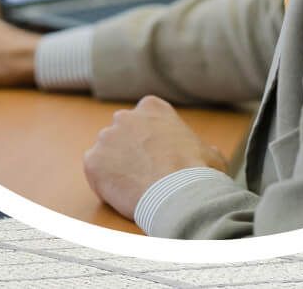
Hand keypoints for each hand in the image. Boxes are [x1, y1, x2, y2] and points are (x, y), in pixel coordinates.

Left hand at [82, 95, 228, 218]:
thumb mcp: (210, 153)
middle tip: (144, 171)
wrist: (178, 195)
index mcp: (153, 108)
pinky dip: (105, 182)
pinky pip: (95, 171)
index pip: (145, 114)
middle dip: (130, 148)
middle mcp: (124, 117)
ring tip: (136, 186)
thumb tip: (205, 152)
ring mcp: (105, 138)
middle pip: (122, 131)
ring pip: (107, 152)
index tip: (157, 151)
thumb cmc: (198, 174)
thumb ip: (199, 147)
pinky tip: (123, 194)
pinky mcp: (92, 161)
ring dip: (116, 165)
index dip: (150, 134)